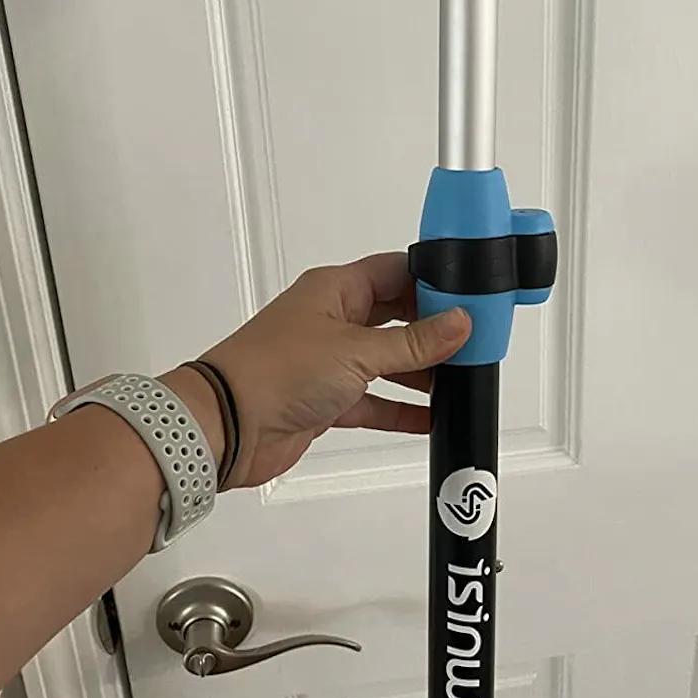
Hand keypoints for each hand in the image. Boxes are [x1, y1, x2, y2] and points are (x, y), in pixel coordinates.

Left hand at [183, 253, 469, 489]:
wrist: (226, 425)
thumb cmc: (273, 372)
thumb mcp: (357, 351)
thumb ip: (413, 342)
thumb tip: (458, 323)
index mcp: (335, 289)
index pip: (396, 273)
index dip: (434, 283)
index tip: (469, 299)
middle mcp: (332, 320)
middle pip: (396, 318)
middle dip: (432, 331)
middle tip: (471, 344)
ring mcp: (328, 362)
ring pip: (387, 361)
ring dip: (419, 373)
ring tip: (457, 382)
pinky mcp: (325, 400)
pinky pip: (373, 401)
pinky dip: (399, 409)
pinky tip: (428, 418)